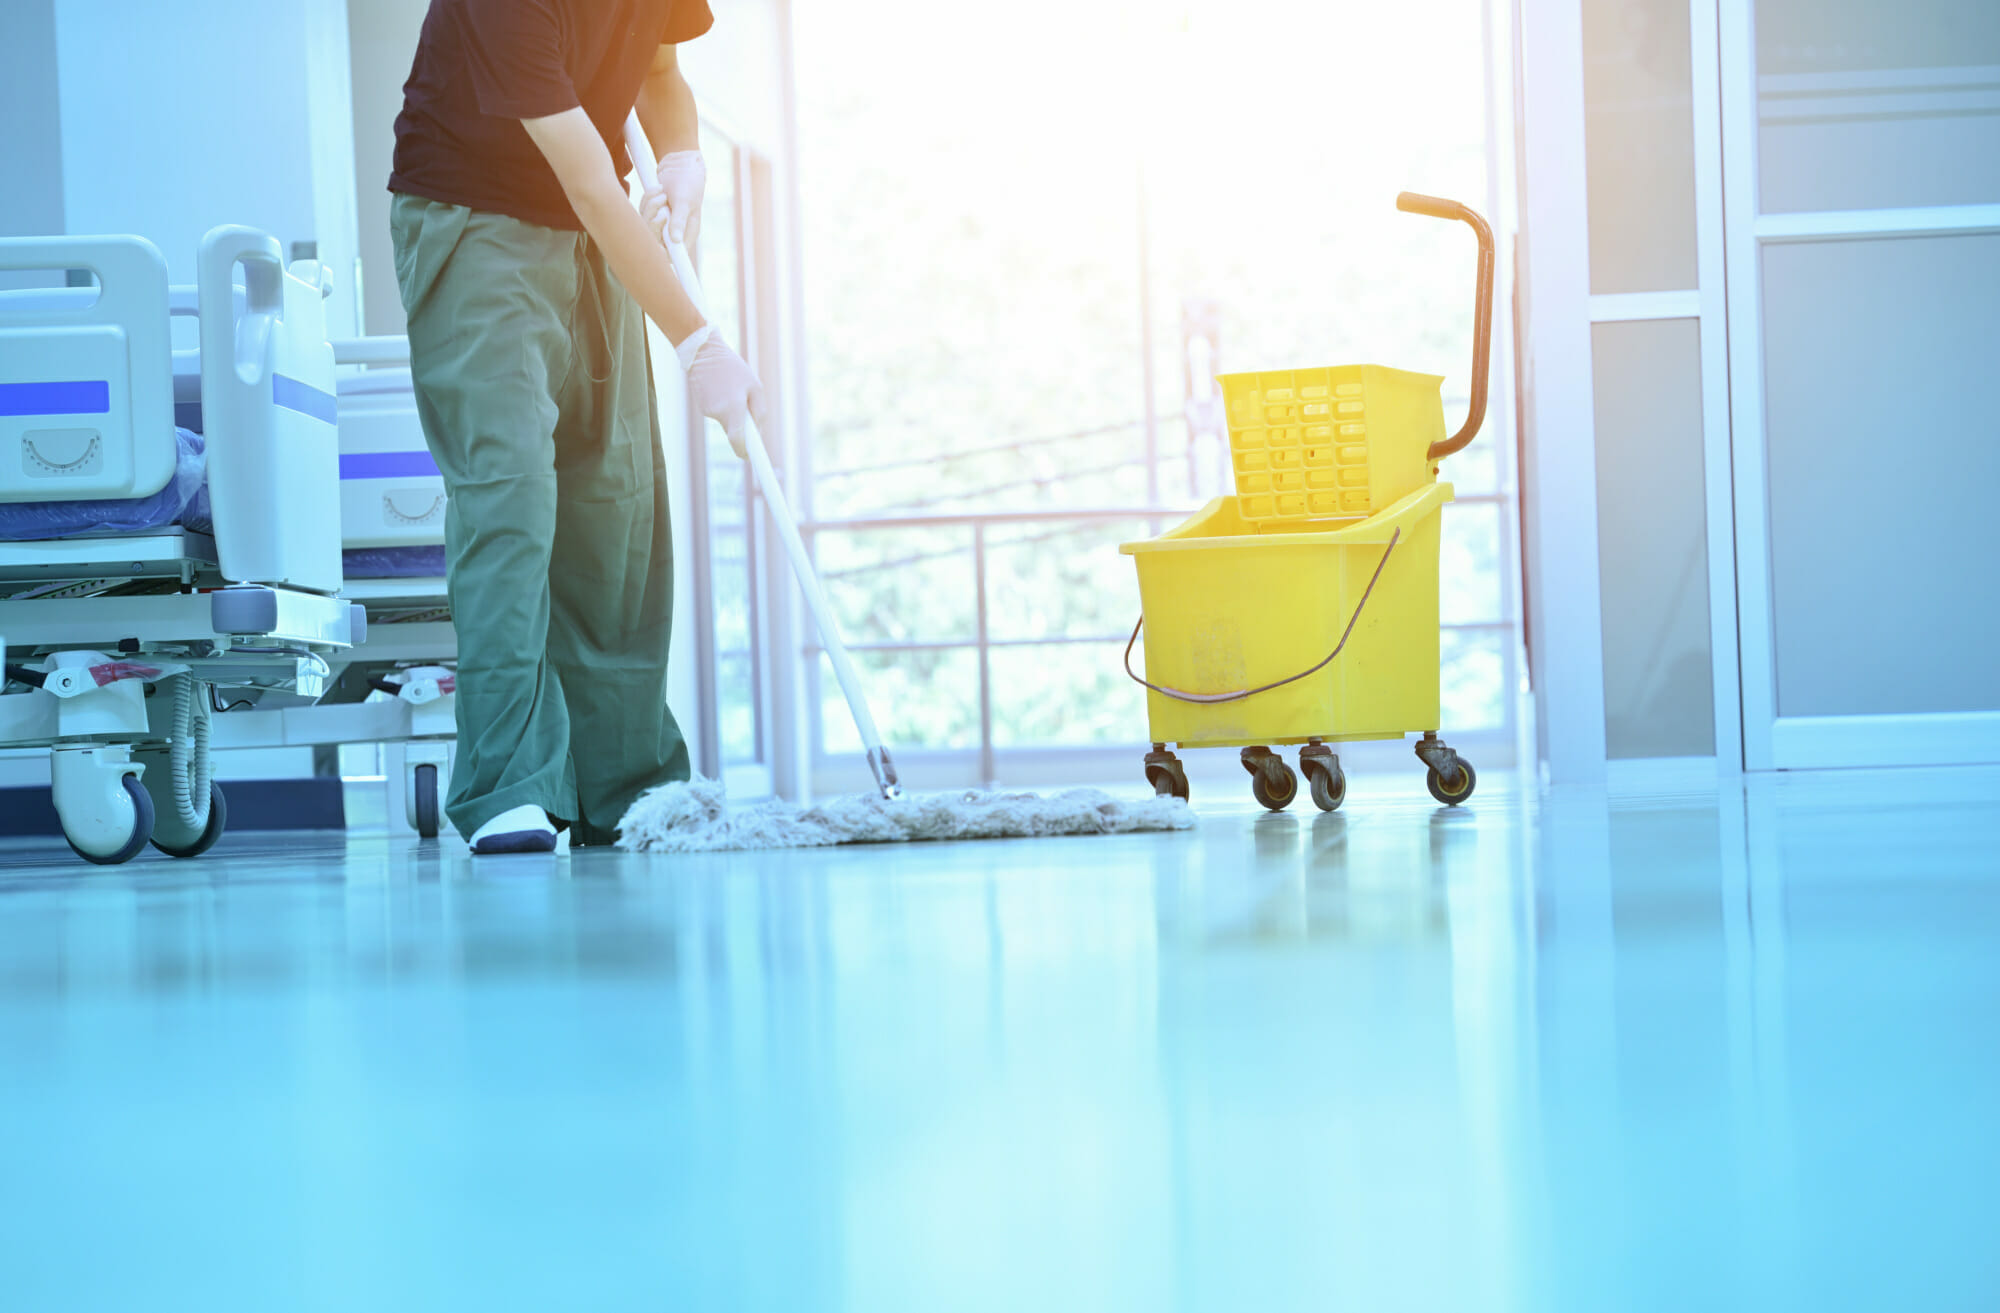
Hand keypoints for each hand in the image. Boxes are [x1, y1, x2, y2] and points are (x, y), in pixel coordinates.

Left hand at [641, 149, 705, 247]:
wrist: (681, 164)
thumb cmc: (688, 183)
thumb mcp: (684, 201)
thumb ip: (679, 221)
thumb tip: (676, 240)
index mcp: (686, 234)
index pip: (673, 255)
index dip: (662, 253)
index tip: (656, 244)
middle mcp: (673, 232)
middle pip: (654, 241)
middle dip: (653, 221)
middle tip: (662, 203)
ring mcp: (662, 223)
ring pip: (645, 225)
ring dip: (650, 205)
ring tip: (662, 191)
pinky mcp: (652, 213)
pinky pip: (641, 212)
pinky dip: (647, 199)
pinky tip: (657, 189)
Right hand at [678, 326, 764, 458]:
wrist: (703, 352)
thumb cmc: (733, 368)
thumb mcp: (754, 386)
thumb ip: (759, 411)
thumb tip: (758, 432)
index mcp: (733, 408)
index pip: (738, 440)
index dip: (745, 453)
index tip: (752, 460)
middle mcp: (718, 413)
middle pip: (734, 432)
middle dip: (743, 427)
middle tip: (746, 406)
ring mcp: (708, 411)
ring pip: (728, 422)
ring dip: (733, 412)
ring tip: (731, 388)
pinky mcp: (702, 408)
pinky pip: (720, 414)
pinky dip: (724, 406)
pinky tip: (721, 388)